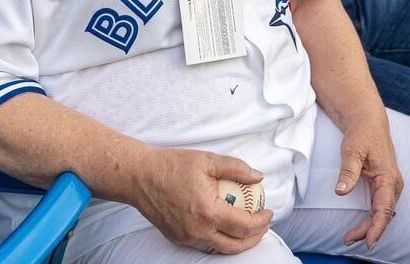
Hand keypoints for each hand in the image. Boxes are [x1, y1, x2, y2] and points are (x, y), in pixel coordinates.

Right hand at [133, 148, 273, 253]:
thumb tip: (258, 177)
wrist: (140, 176)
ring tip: (248, 228)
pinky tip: (225, 226)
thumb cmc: (173, 165)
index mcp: (208, 212)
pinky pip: (205, 244)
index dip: (261, 221)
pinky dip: (219, 239)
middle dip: (255, 238)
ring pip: (220, 249)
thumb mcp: (207, 160)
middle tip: (263, 225)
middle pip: (235, 246)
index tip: (269, 211)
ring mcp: (186, 237)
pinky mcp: (178, 238)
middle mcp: (198, 230)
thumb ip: (236, 168)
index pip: (244, 226)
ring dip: (238, 242)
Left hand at [335, 112, 402, 249]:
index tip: (368, 241)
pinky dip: (372, 218)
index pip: (384, 209)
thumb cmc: (361, 134)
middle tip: (348, 240)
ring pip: (382, 212)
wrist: (367, 121)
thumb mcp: (352, 151)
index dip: (376, 227)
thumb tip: (341, 192)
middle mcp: (393, 184)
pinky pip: (380, 206)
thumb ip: (348, 172)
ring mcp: (389, 185)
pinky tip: (361, 226)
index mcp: (388, 177)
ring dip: (369, 226)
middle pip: (383, 214)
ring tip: (351, 237)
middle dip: (368, 230)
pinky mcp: (384, 185)